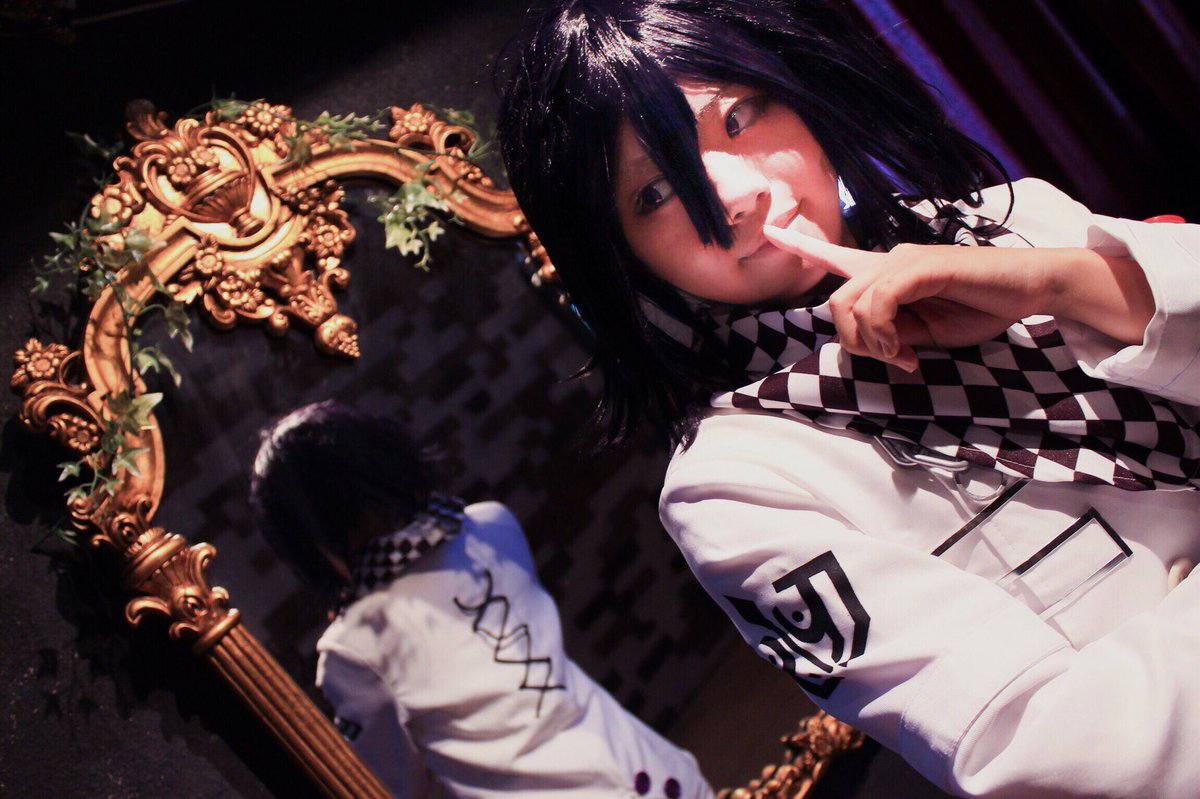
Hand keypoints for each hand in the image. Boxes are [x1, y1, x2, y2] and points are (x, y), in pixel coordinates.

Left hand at [763, 225, 1152, 370]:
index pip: (835, 257)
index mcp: (887, 274)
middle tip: (892, 359)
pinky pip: (879, 302)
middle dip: (854, 342)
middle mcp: (889, 260)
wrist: (1028, 289)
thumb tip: (871, 344)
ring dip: (873, 343)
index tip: (771, 234)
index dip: (800, 247)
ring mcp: (904, 259)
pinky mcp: (921, 265)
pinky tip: (908, 352)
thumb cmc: (979, 309)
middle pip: (836, 302)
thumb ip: (892, 333)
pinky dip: (886, 334)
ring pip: (853, 304)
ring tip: (904, 357)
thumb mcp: (924, 333)